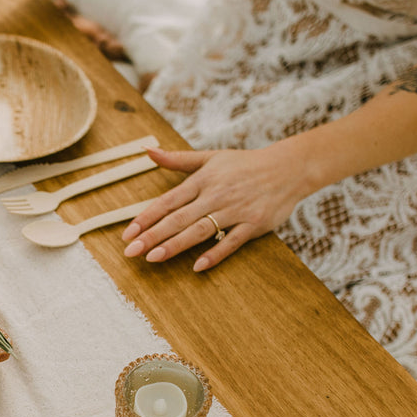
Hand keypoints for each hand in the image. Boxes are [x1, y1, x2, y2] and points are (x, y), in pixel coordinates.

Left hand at [122, 146, 314, 271]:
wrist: (288, 168)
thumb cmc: (245, 164)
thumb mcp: (210, 157)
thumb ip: (177, 159)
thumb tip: (146, 150)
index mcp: (202, 180)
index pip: (168, 201)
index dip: (147, 217)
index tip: (127, 233)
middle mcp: (216, 195)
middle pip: (179, 218)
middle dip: (153, 235)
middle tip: (131, 252)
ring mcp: (235, 210)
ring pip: (200, 230)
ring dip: (176, 244)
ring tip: (154, 258)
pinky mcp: (253, 224)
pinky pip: (231, 241)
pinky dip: (215, 253)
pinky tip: (197, 266)